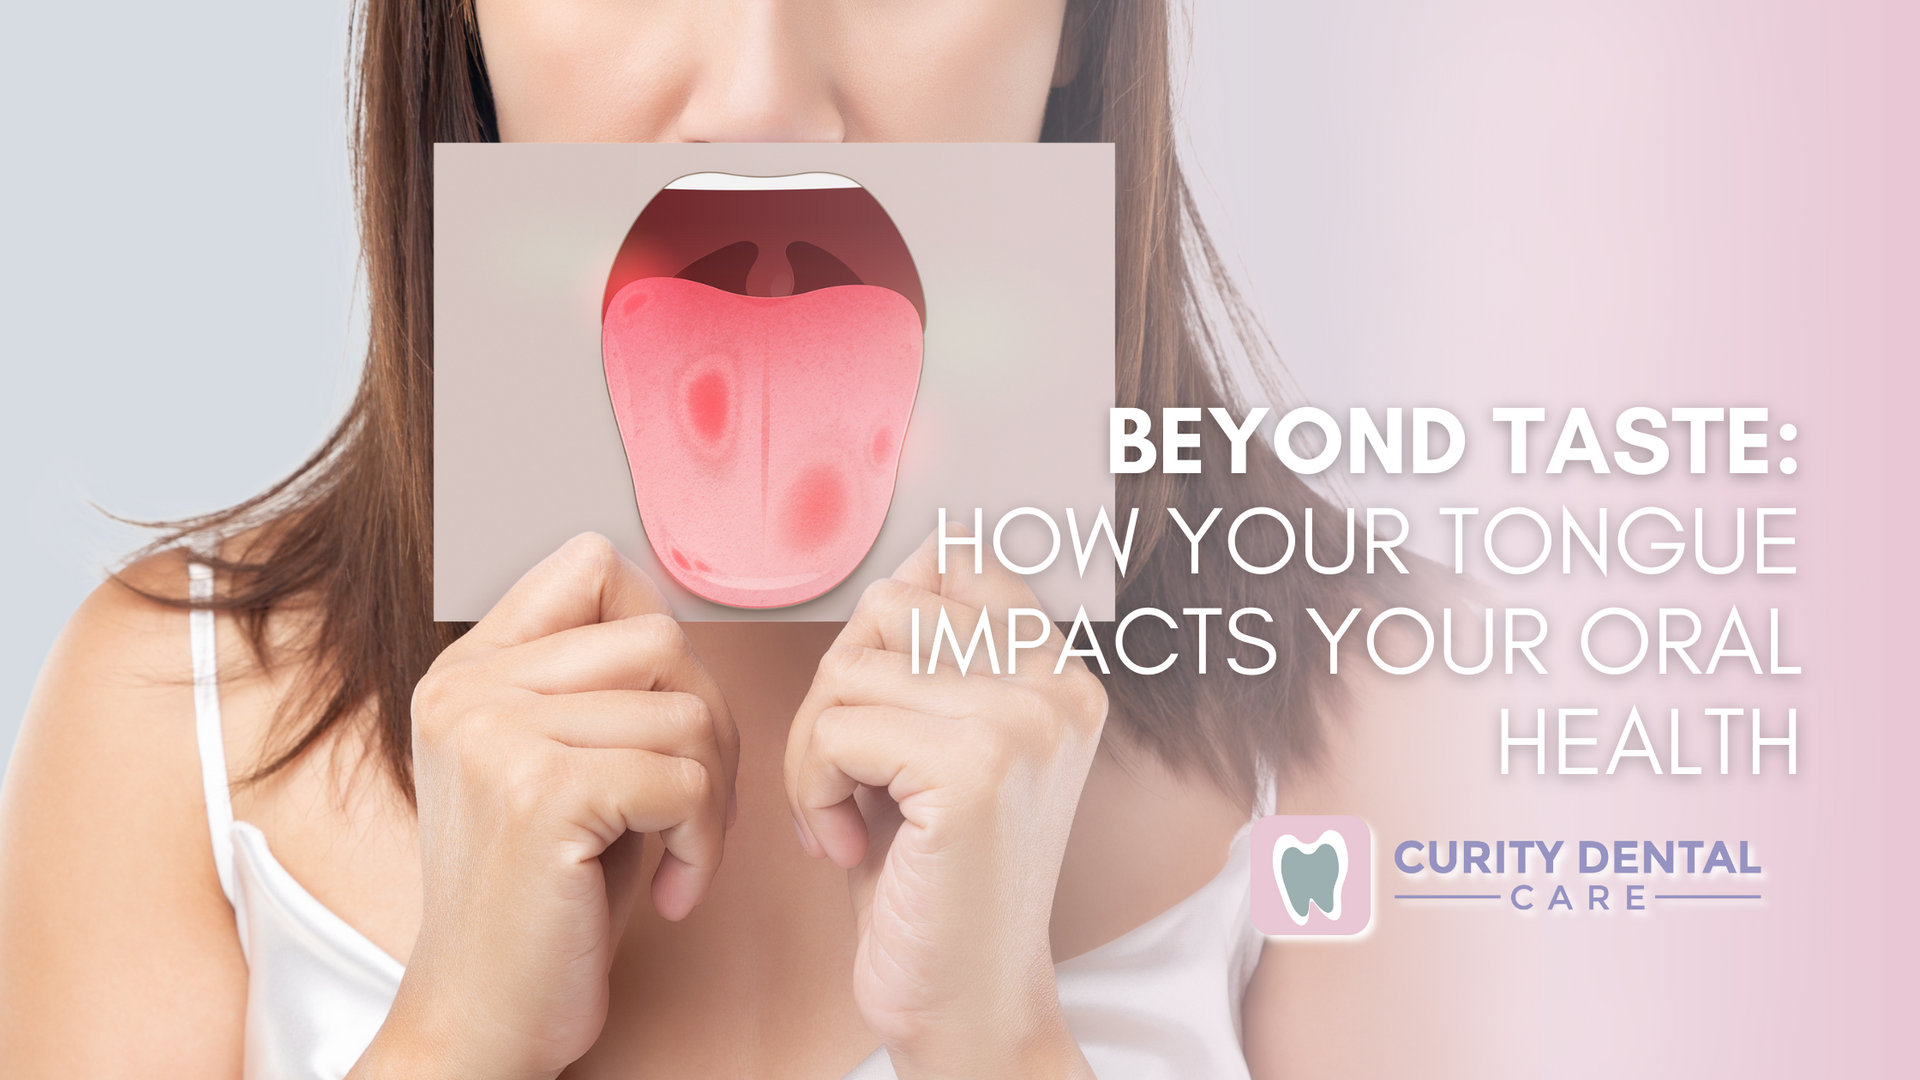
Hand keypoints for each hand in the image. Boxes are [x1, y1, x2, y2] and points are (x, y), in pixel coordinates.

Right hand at [353, 534, 737, 1079]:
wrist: (480, 1020)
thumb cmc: (544, 903)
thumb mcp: (558, 769)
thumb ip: (598, 688)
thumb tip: (681, 625)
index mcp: (469, 671)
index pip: (593, 565)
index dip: (661, 635)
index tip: (666, 722)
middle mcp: (469, 687)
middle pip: (661, 637)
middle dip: (709, 725)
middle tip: (694, 810)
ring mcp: (497, 734)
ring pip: (687, 710)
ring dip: (712, 798)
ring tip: (679, 858)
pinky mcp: (540, 792)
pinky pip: (685, 777)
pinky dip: (703, 842)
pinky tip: (670, 893)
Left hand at [784, 528, 1106, 1078]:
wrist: (968, 1006)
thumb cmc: (935, 882)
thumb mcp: (944, 748)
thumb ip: (934, 657)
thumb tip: (905, 567)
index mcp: (1061, 676)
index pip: (952, 562)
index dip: (882, 631)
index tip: (878, 716)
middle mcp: (1058, 688)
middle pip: (888, 607)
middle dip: (835, 693)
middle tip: (845, 778)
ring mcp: (1024, 724)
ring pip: (850, 667)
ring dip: (814, 749)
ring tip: (843, 817)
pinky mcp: (976, 769)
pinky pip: (836, 728)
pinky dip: (812, 790)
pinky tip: (844, 846)